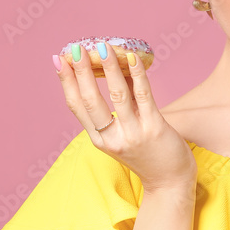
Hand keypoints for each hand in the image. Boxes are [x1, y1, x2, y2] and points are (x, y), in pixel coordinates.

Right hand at [54, 42, 196, 192]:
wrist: (170, 182)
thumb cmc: (147, 154)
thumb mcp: (123, 134)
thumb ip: (117, 109)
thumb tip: (111, 70)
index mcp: (99, 139)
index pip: (76, 106)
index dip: (66, 81)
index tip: (59, 59)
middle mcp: (112, 138)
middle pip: (91, 99)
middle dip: (81, 71)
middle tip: (76, 48)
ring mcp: (133, 134)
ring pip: (117, 95)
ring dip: (109, 68)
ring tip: (102, 47)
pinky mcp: (154, 128)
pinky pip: (144, 96)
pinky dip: (138, 74)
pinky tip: (132, 58)